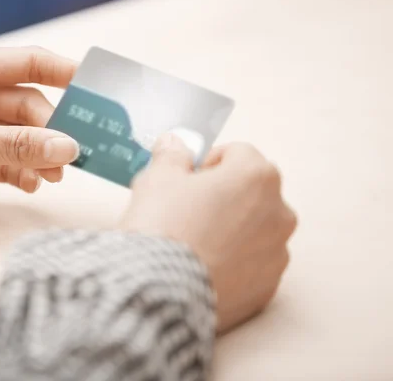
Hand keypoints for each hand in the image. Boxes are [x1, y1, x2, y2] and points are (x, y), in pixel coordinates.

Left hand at [0, 46, 79, 232]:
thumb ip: (17, 145)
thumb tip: (67, 147)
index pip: (24, 65)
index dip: (61, 73)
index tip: (93, 86)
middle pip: (27, 108)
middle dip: (50, 130)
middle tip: (75, 151)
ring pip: (18, 138)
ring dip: (38, 155)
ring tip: (56, 174)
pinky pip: (5, 163)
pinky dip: (21, 173)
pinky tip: (32, 183)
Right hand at [120, 134, 296, 332]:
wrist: (159, 291)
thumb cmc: (163, 227)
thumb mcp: (157, 179)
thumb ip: (172, 156)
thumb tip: (175, 144)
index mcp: (256, 176)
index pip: (237, 154)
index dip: (207, 163)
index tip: (186, 178)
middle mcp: (279, 212)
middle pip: (251, 192)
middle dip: (225, 196)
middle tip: (188, 210)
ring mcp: (277, 253)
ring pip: (255, 230)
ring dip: (232, 230)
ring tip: (194, 244)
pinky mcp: (267, 288)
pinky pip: (252, 266)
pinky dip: (234, 263)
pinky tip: (202, 268)